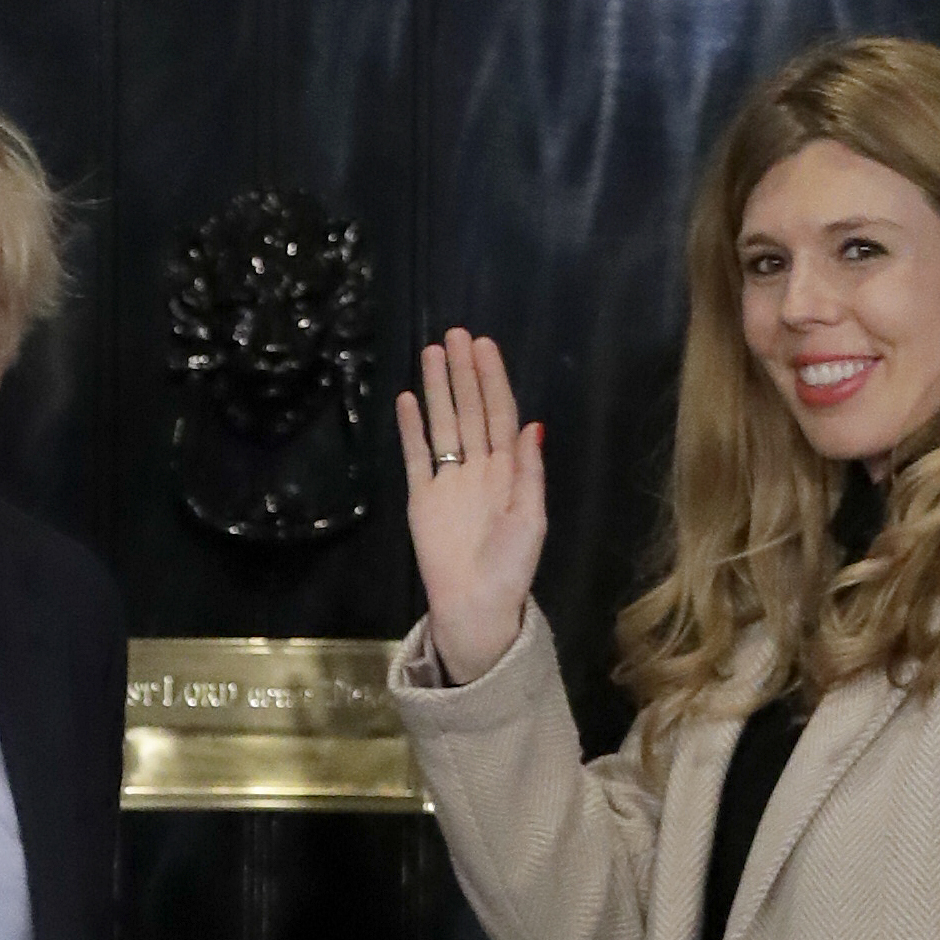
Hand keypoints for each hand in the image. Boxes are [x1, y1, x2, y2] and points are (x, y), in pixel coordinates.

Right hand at [396, 328, 546, 684]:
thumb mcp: (532, 519)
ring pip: (443, 424)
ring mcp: (449, 479)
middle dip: (464, 373)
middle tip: (456, 334)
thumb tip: (533, 424)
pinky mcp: (422, 496)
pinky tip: (407, 399)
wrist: (475, 604)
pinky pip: (416, 455)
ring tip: (431, 353)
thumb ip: (529, 471)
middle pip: (471, 410)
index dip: (493, 380)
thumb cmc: (512, 566)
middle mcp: (479, 467)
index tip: (485, 347)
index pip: (500, 414)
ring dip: (437, 389)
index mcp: (509, 471)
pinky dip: (411, 427)